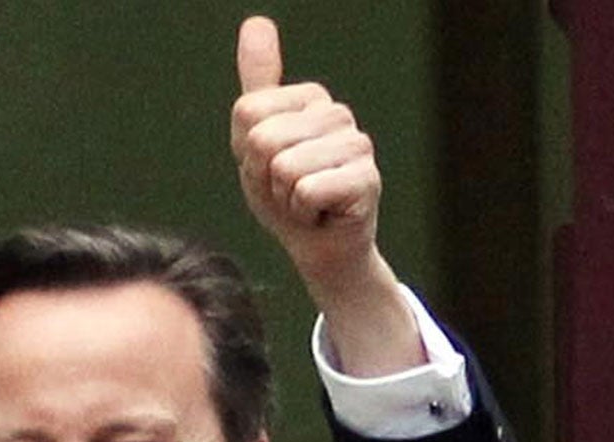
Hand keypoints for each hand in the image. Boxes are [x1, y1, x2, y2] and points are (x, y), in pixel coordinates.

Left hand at [230, 15, 421, 373]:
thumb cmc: (284, 195)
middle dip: (264, 178)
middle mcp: (337, 114)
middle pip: (263, 140)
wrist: (316, 246)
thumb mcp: (254, 140)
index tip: (268, 169)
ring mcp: (357, 144)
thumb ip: (257, 85)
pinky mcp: (367, 179)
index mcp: (310, 99)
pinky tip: (322, 213)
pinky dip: (303, 213)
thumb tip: (255, 21)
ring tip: (305, 202)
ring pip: (284, 168)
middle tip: (287, 190)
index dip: (247, 153)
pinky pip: (306, 191)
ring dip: (284, 199)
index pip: (248, 114)